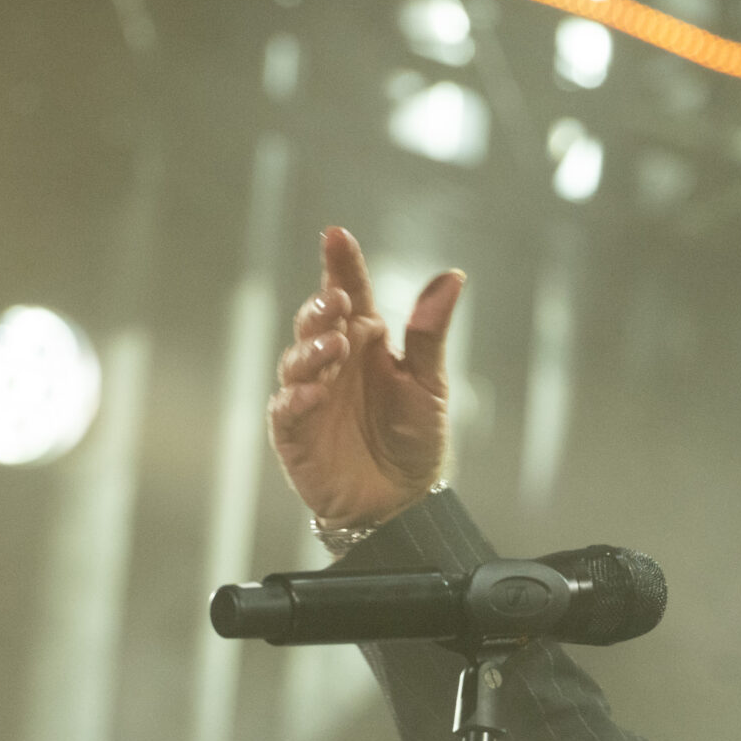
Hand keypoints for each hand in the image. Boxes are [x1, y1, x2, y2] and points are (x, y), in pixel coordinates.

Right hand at [268, 226, 463, 529]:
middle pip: (315, 321)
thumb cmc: (414, 441)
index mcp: (365, 342)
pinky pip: (287, 410)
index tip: (336, 236)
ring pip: (296, 361)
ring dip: (311, 350)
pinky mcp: (295, 433)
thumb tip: (452, 276)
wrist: (402, 504)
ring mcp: (310, 395)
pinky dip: (297, 399)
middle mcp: (333, 362)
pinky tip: (314, 393)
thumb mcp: (430, 384)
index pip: (349, 293)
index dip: (340, 264)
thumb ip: (430, 333)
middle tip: (336, 301)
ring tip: (333, 346)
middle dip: (320, 307)